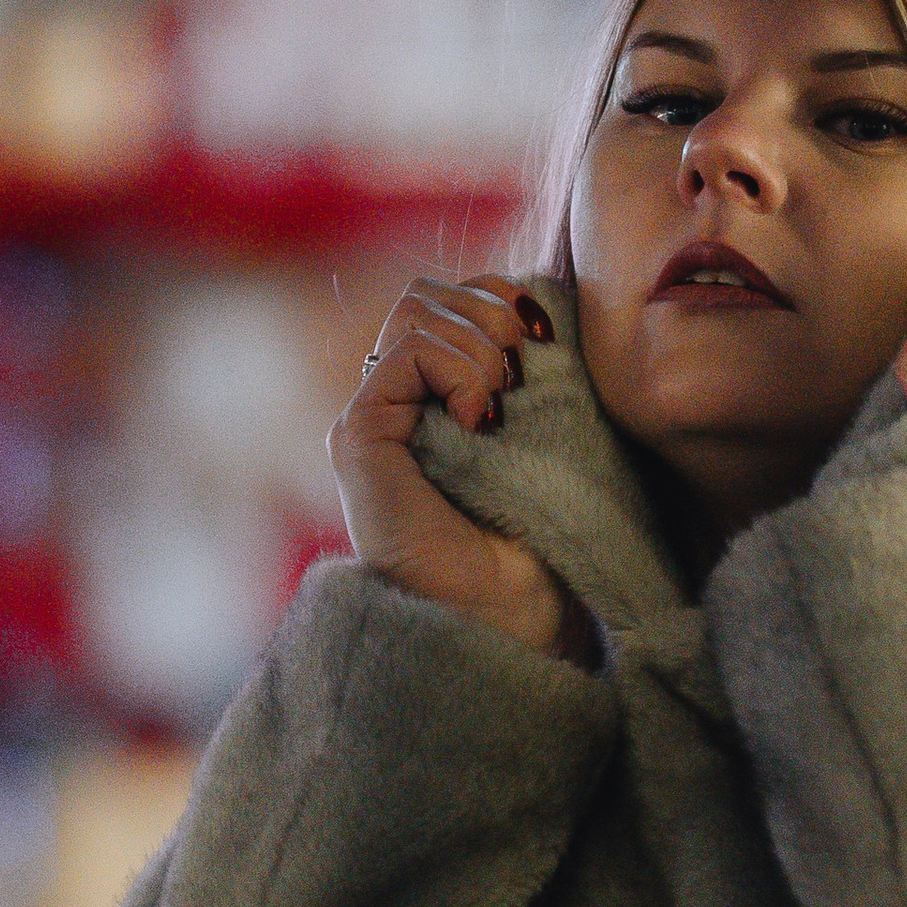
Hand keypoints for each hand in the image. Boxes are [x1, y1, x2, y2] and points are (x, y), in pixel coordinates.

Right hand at [330, 274, 584, 656]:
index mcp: (433, 396)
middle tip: (524, 369)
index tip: (546, 339)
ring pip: (414, 309)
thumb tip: (538, 295)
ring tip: (501, 404)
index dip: (500, 295)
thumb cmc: (543, 537)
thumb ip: (529, 365)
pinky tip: (480, 421)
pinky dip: (458, 369)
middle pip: (426, 291)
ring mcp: (370, 418)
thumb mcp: (549, 429)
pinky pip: (406, 353)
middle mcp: (394, 403)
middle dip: (490, 308)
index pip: (449, 294)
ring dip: (480, 343)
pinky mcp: (357, 438)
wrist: (516, 616)